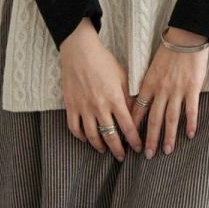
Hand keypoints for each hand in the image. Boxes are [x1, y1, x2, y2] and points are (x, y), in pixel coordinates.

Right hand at [58, 17, 142, 160]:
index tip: (138, 148)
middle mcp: (99, 106)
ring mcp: (83, 107)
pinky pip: (74, 128)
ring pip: (91, 136)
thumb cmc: (103, 61)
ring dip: (99, 146)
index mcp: (115, 99)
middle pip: (110, 136)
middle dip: (117, 150)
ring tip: (104, 150)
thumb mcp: (123, 76)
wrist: (79, 51)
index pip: (127, 127)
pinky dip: (80, 137)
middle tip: (121, 157)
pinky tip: (86, 139)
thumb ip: (129, 96)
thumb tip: (135, 114)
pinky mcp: (70, 106)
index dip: (134, 141)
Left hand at [135, 26, 208, 157]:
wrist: (186, 37)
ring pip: (171, 118)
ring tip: (166, 151)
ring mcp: (177, 90)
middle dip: (150, 139)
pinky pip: (191, 109)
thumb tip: (141, 102)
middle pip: (154, 119)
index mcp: (149, 84)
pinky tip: (190, 135)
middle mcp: (161, 90)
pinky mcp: (192, 88)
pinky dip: (190, 123)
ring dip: (168, 136)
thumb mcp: (152, 68)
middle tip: (147, 155)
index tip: (129, 140)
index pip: (138, 109)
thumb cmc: (168, 51)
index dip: (134, 126)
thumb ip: (148, 86)